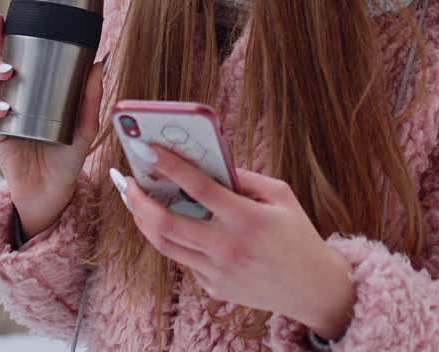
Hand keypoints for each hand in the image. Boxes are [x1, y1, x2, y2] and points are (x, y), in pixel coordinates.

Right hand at [0, 5, 102, 237]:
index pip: (24, 52)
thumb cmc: (68, 155)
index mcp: (37, 85)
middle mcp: (17, 94)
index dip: (14, 31)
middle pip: (2, 59)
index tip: (6, 10)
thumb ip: (91, 96)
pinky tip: (6, 109)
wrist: (54, 192)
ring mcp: (5, 112)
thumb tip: (99, 62)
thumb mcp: (86, 125)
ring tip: (8, 72)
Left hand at [114, 146, 356, 339]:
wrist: (311, 288)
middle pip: (167, 224)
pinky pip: (185, 260)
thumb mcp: (281, 196)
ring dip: (144, 221)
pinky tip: (172, 225)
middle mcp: (228, 247)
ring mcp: (217, 272)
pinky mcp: (213, 288)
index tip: (148, 150)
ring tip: (136, 201)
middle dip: (139, 201)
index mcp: (247, 219)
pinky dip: (175, 240)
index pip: (199, 188)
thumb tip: (208, 163)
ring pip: (166, 245)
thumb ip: (245, 178)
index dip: (171, 166)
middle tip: (127, 182)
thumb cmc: (297, 235)